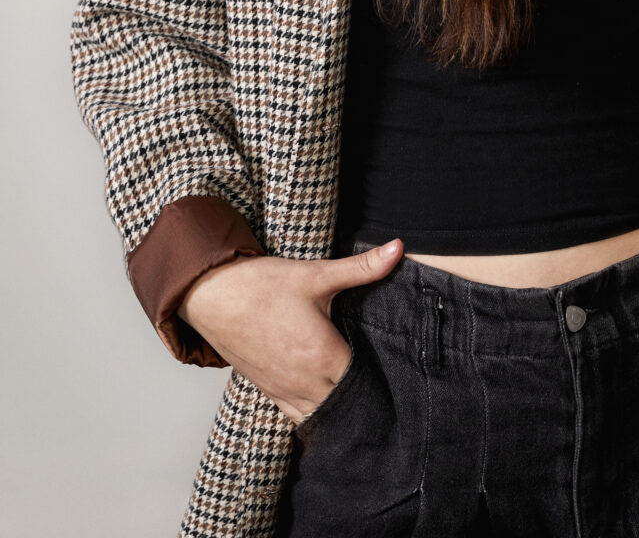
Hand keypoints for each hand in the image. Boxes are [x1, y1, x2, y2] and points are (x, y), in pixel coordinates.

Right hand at [178, 239, 404, 424]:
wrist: (212, 295)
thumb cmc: (264, 285)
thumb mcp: (317, 274)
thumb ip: (362, 268)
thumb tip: (398, 249)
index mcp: (323, 357)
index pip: (365, 382)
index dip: (382, 377)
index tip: (395, 368)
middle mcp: (305, 382)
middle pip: (346, 404)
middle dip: (363, 394)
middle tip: (381, 383)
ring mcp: (284, 391)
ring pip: (321, 415)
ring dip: (338, 407)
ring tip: (356, 394)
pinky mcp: (268, 390)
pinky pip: (296, 416)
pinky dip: (313, 412)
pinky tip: (323, 399)